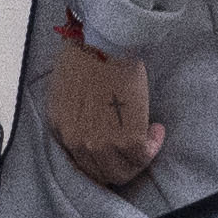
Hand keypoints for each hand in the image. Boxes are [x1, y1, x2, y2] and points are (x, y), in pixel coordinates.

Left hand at [47, 35, 162, 190]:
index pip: (81, 163)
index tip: (115, 150)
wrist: (104, 43)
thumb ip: (72, 114)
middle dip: (121, 165)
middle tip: (135, 150)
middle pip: (102, 173)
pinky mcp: (126, 139)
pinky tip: (156, 129)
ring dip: (139, 157)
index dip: (102, 159)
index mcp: (60, 129)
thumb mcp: (63, 89)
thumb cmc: (85, 54)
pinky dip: (153, 145)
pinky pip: (143, 156)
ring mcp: (101, 144)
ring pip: (124, 171)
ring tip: (148, 135)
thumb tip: (90, 123)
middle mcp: (77, 142)